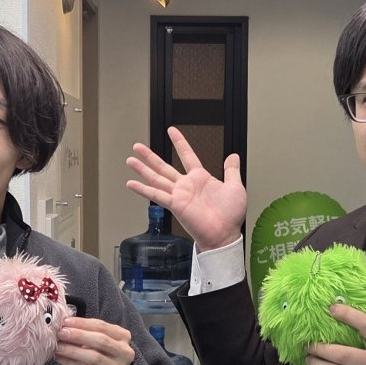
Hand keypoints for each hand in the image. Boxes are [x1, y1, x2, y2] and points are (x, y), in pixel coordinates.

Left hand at [55, 317, 135, 364]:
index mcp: (124, 337)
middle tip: (61, 333)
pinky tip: (60, 358)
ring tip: (58, 347)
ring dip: (73, 350)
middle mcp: (125, 352)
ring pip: (93, 357)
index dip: (83, 323)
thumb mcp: (99, 341)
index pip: (102, 326)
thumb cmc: (101, 356)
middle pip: (101, 340)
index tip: (66, 321)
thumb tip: (65, 324)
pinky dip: (70, 363)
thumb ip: (88, 332)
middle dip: (78, 335)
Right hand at [126, 126, 245, 251]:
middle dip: (150, 156)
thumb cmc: (230, 215)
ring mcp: (178, 195)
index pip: (187, 155)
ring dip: (142, 169)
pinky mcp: (174, 205)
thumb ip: (231, 170)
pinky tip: (131, 184)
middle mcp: (186, 185)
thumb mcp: (235, 187)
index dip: (179, 142)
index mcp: (200, 178)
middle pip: (163, 166)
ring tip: (130, 160)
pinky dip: (142, 189)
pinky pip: (156, 194)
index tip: (171, 131)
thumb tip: (233, 156)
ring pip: (156, 178)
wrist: (225, 233)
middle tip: (137, 147)